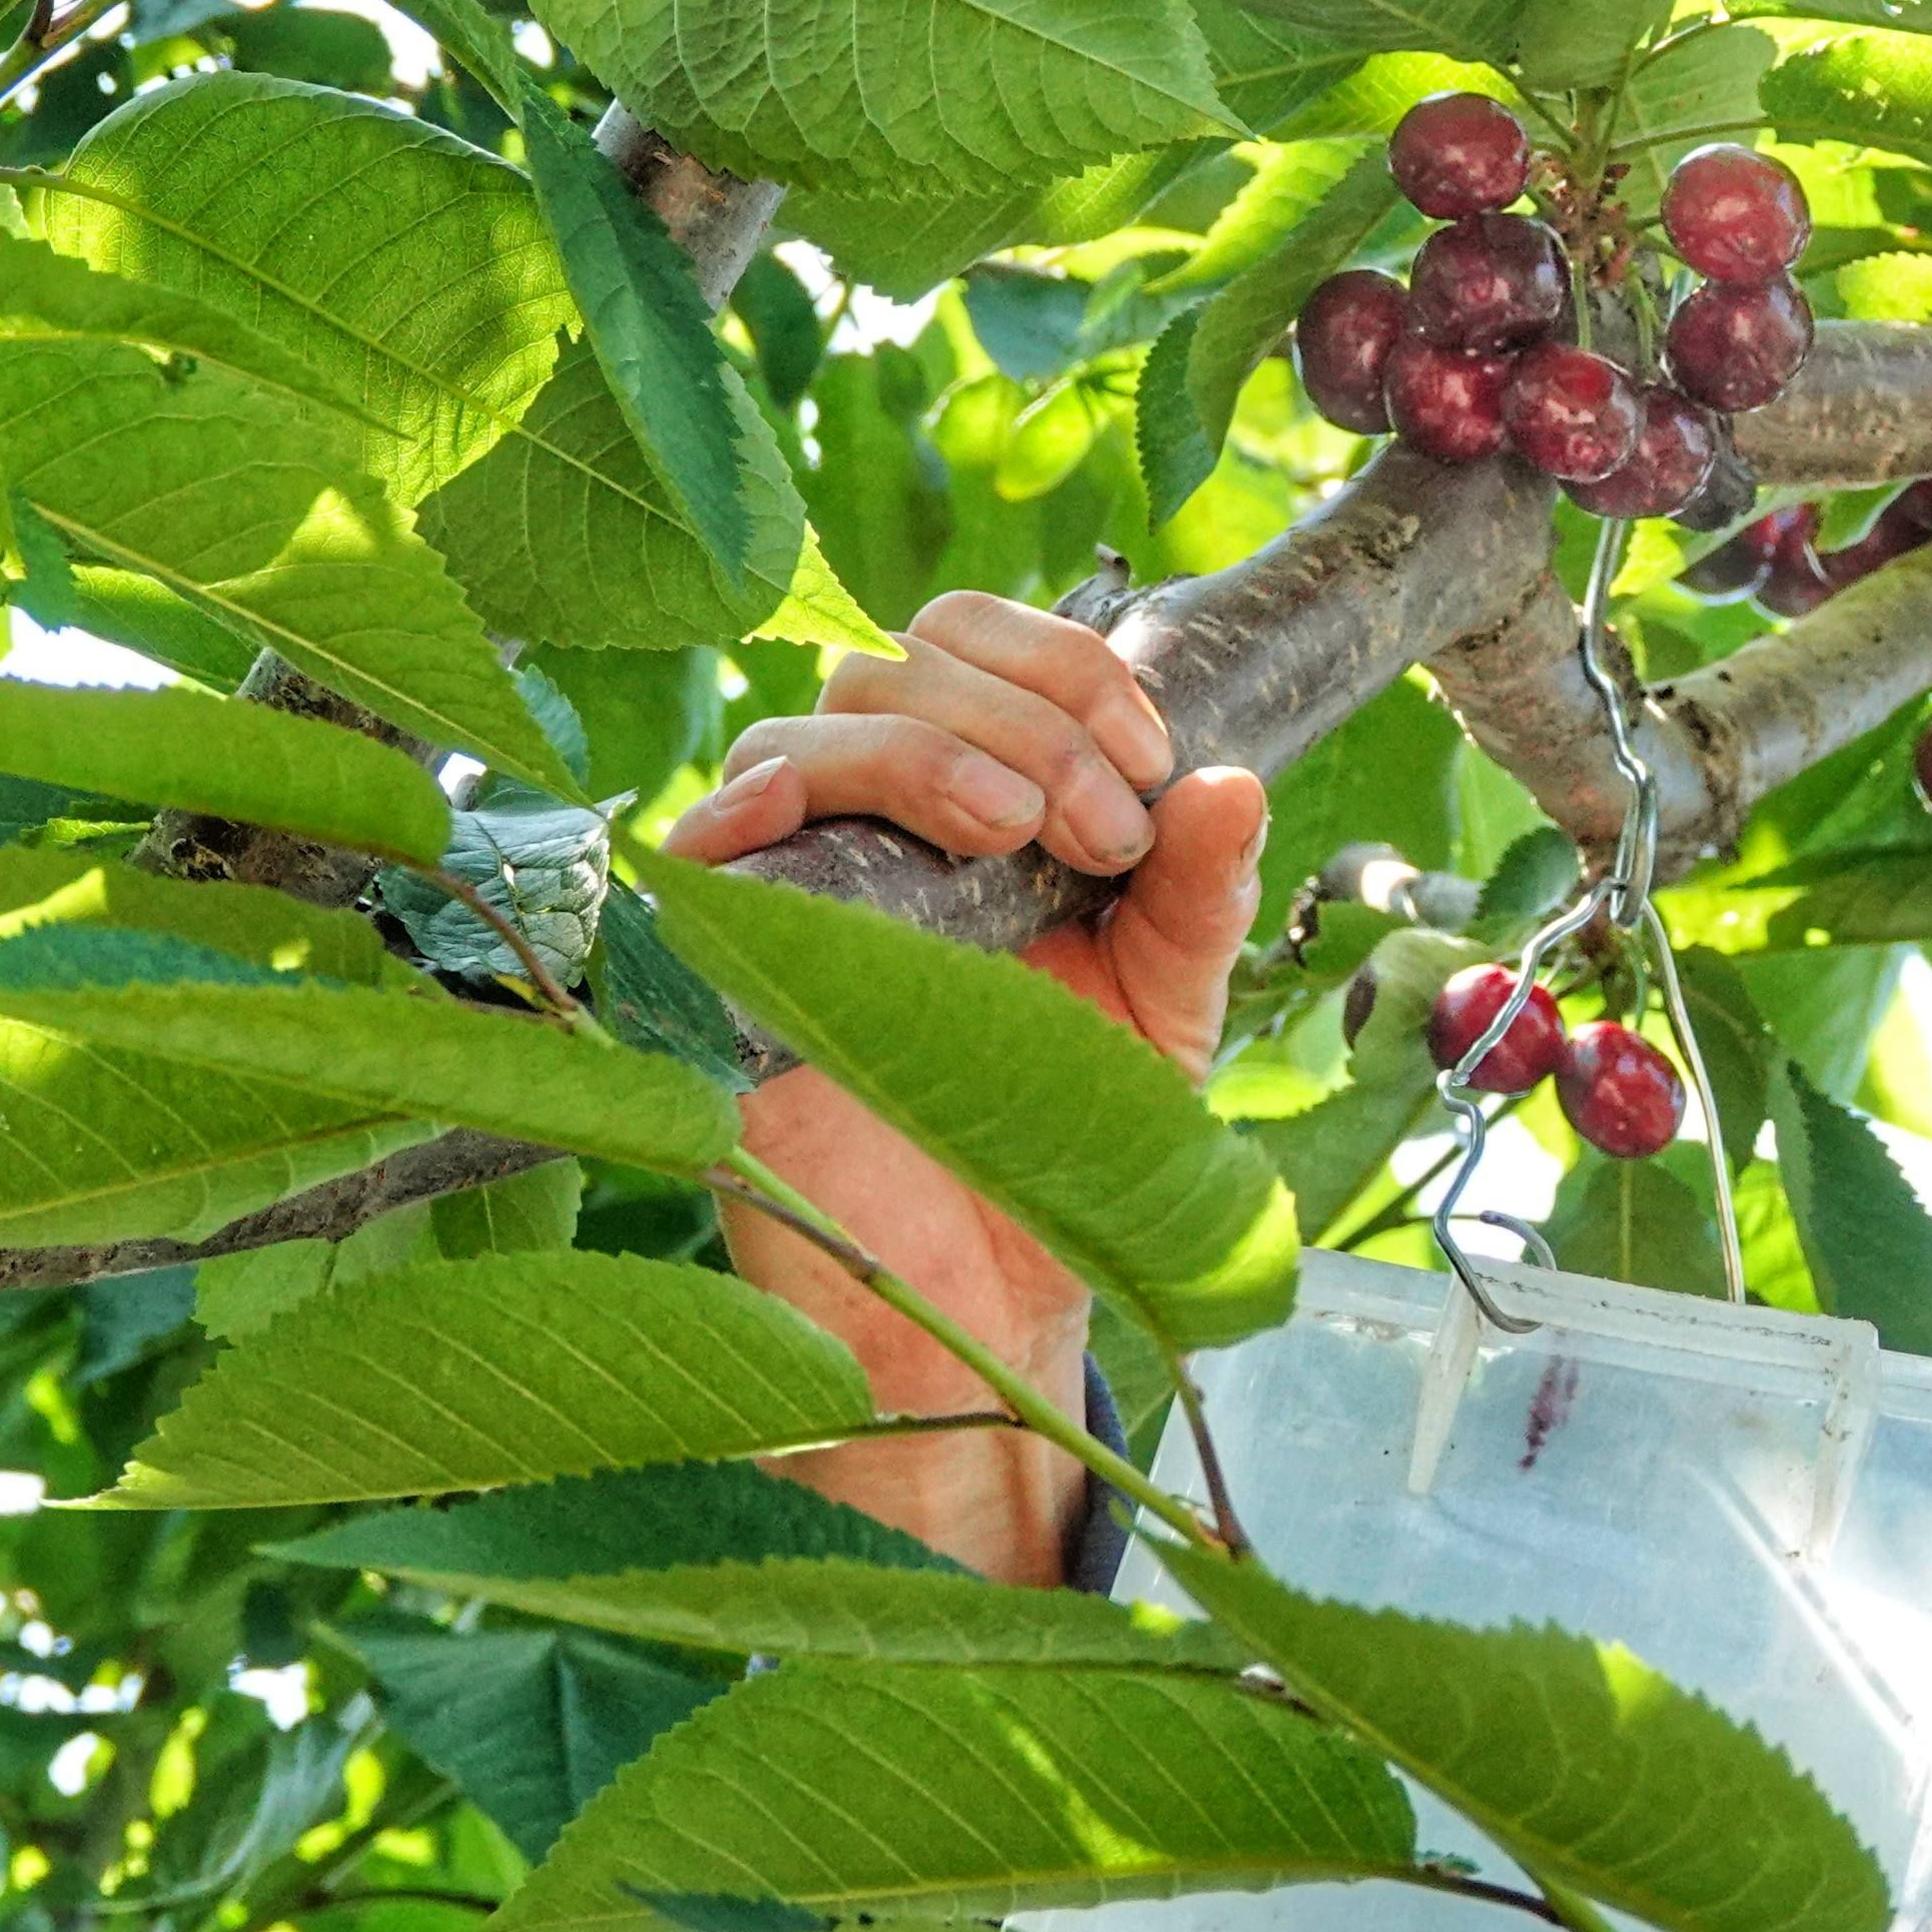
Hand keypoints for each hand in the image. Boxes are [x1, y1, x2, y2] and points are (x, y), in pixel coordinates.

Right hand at [673, 592, 1267, 1583]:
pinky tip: (829, 821)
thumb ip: (1198, 889)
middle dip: (1021, 718)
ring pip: (804, 731)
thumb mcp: (1167, 1000)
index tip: (1151, 762)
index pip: (977, 640)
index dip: (1064, 667)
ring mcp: (792, 883)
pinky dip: (759, 803)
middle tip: (1100, 832)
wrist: (1003, 1291)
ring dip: (927, 752)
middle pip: (896, 661)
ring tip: (1020, 836)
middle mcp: (873, 819)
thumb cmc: (1075, 1133)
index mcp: (979, 793)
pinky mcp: (722, 963)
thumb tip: (1232, 777)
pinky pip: (700, 840)